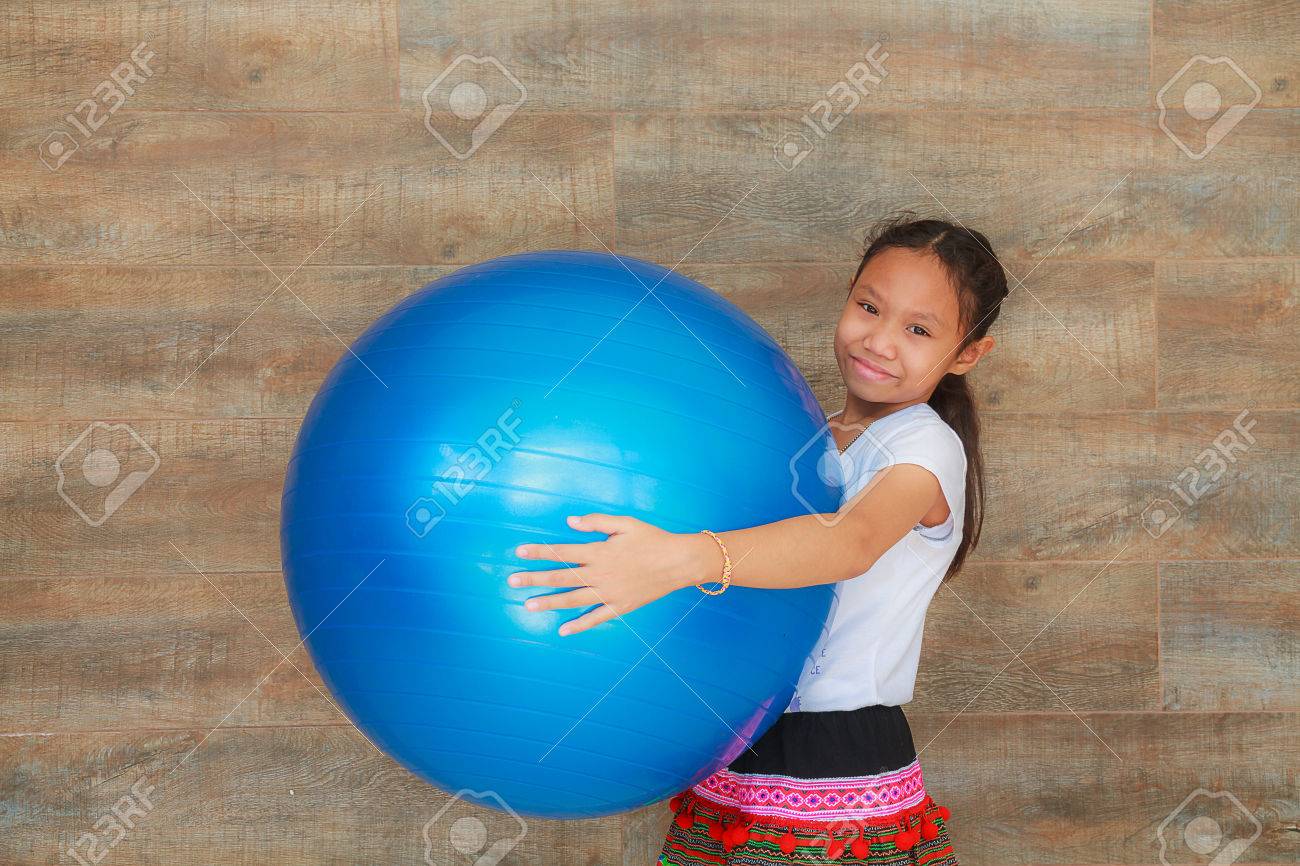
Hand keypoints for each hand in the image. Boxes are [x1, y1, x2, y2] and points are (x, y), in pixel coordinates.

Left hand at [508, 513, 703, 636]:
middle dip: (535, 578)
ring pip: (573, 599)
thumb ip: (596, 523)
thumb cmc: (652, 539)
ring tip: (528, 605)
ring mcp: (610, 593)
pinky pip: (597, 618)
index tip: (519, 552)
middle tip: (512, 581)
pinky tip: (563, 630)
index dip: (540, 552)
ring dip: (550, 602)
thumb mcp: (625, 523)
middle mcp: (600, 574)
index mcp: (599, 552)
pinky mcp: (621, 606)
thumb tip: (569, 522)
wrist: (679, 561)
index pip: (563, 552)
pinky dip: (580, 625)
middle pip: (562, 577)